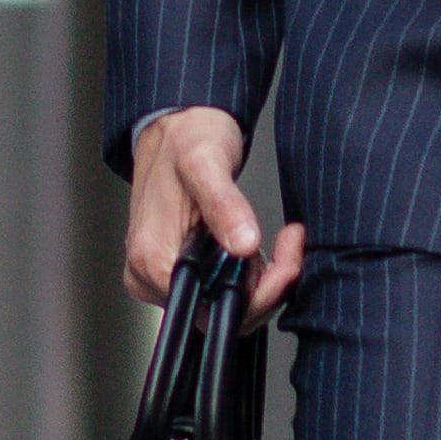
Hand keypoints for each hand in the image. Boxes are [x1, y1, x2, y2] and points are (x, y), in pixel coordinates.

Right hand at [122, 107, 304, 325]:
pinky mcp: (187, 268)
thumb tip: (243, 243)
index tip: (284, 262)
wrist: (180, 126)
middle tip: (290, 245)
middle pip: (218, 313)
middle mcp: (151, 275)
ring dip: (264, 280)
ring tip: (284, 242)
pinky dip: (253, 274)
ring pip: (225, 305)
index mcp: (150, 258)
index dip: (253, 294)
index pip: (207, 308)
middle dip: (266, 286)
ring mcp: (168, 274)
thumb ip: (224, 205)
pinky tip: (265, 247)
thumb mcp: (206, 162)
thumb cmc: (186, 139)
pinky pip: (224, 289)